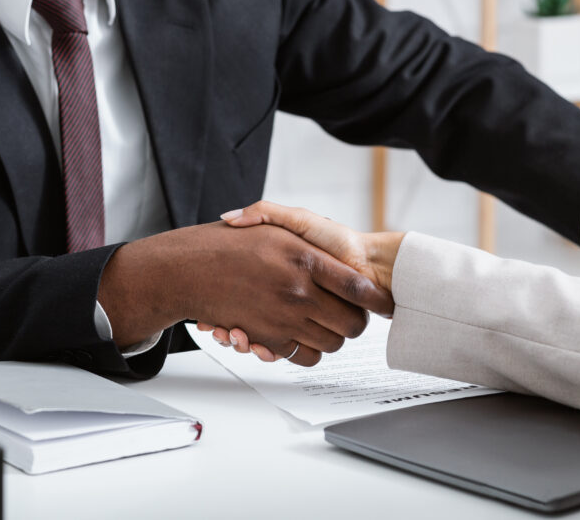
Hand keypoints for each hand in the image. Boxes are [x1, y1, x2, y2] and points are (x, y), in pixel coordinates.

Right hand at [99, 221, 390, 365]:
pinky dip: (309, 351)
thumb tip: (351, 264)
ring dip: (333, 337)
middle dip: (357, 322)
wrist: (192, 267)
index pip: (359, 286)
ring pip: (332, 343)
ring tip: (325, 323)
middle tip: (352, 314)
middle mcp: (299, 291)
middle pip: (353, 324)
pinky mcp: (269, 339)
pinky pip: (306, 356)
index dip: (377, 298)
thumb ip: (313, 233)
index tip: (387, 303)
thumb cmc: (239, 243)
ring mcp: (285, 318)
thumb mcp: (277, 223)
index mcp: (307, 258)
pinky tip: (302, 335)